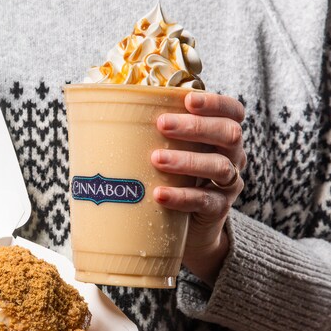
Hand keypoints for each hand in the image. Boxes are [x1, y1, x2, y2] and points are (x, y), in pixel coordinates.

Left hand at [151, 91, 245, 286]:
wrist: (189, 230)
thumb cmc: (173, 179)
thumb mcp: (170, 151)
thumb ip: (152, 134)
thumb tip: (97, 113)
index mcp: (222, 135)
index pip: (232, 111)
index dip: (215, 103)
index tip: (188, 100)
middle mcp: (232, 156)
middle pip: (228, 134)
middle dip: (195, 127)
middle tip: (162, 125)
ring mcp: (228, 184)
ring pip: (219, 166)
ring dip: (186, 160)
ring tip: (156, 159)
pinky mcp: (219, 210)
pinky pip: (205, 201)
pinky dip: (182, 196)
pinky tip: (160, 195)